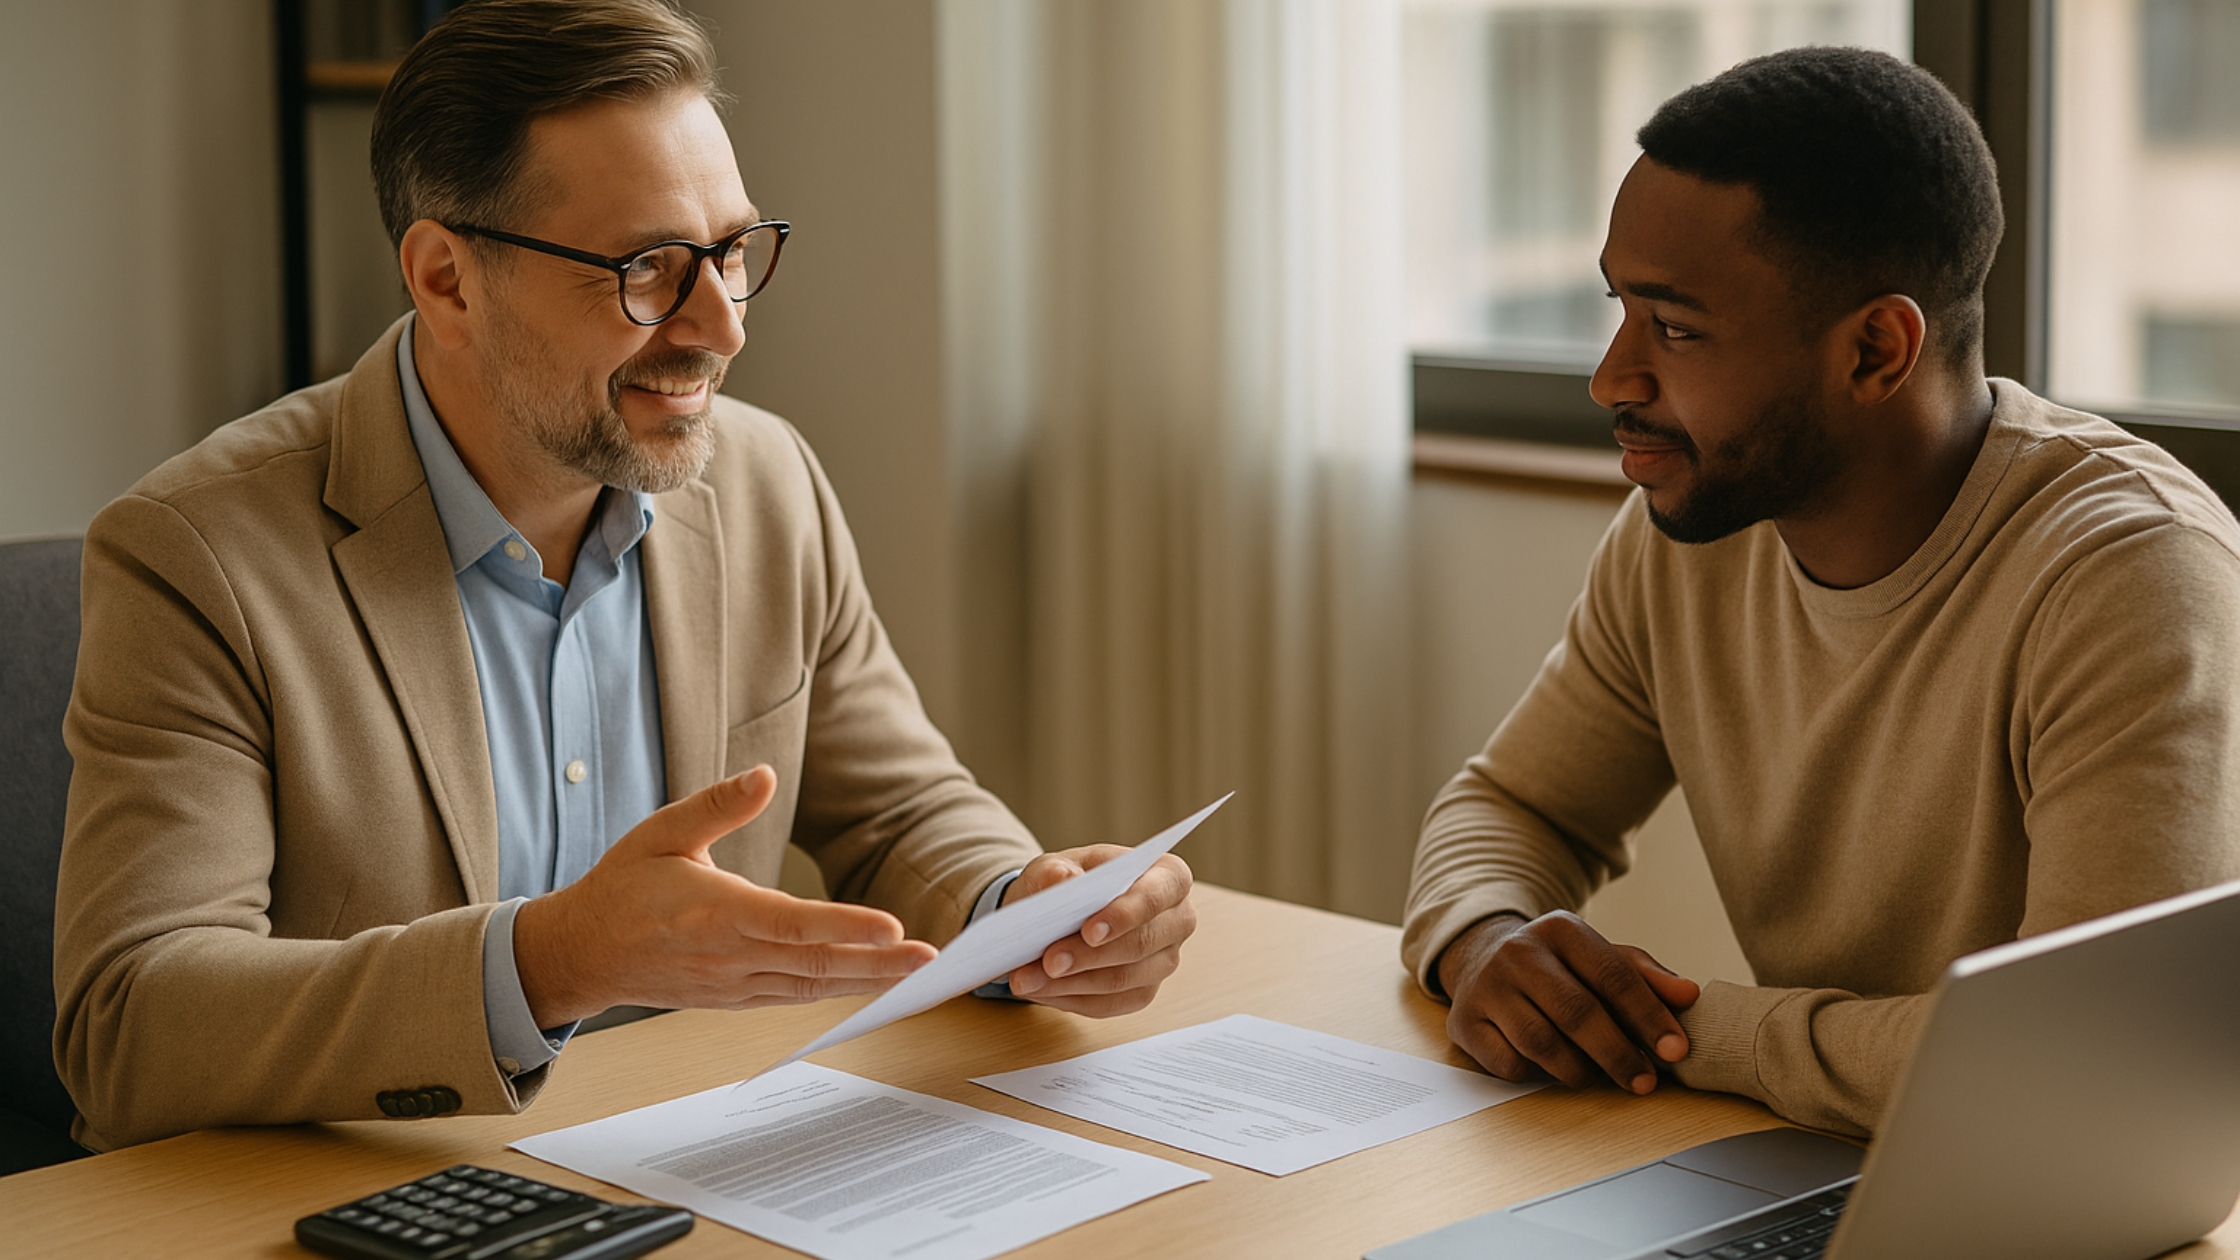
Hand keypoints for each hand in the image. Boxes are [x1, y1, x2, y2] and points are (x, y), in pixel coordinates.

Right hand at [513, 766, 936, 1025]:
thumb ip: (717, 805)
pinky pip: (796, 997)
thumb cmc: (623, 888)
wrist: (583, 954)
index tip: (893, 928)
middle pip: (816, 964)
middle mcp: (729, 956)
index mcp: (714, 912)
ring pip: (812, 988)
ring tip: (919, 977)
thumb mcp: (661, 832)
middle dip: (879, 964)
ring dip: (869, 983)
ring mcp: (735, 984)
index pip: (792, 923)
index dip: (845, 927)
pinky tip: (875, 985)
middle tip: (931, 960)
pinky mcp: (737, 997)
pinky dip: (839, 993)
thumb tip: (765, 774)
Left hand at [1000, 847, 1195, 1016]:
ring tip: (1028, 979)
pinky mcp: (1142, 992)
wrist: (1063, 910)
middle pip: (1140, 944)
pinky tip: (1040, 989)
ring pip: (1122, 980)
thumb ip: (1056, 870)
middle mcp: (1177, 921)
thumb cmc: (1070, 881)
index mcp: (1168, 876)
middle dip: (1089, 956)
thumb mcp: (1056, 865)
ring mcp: (1164, 961)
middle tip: (1048, 961)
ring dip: (1071, 982)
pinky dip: (1069, 998)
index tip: (1089, 931)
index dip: (1125, 915)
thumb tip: (1062, 880)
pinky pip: (1108, 1004)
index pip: (1155, 897)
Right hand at [1437, 910, 1699, 1094]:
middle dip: (1618, 1053)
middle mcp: (1519, 951)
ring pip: (1541, 1042)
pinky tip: (1553, 1070)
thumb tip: (1690, 995)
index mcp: (1561, 929)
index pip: (1613, 974)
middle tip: (1644, 1081)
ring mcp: (1487, 987)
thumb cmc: (1556, 966)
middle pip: (1577, 1011)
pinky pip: (1509, 1062)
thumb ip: (1647, 976)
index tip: (1677, 1050)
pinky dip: (1538, 1075)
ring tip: (1598, 1077)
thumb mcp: (1601, 958)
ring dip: (1579, 1070)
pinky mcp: (1465, 1022)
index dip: (1649, 1016)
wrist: (1480, 958)